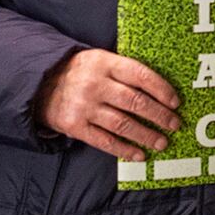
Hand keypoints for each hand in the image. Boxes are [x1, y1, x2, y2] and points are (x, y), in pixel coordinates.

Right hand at [35, 49, 181, 162]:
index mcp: (104, 63)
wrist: (38, 85)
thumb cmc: (78, 72)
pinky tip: (139, 154)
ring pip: (123, 124)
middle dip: (159, 115)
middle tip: (175, 125)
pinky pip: (105, 141)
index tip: (175, 102)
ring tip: (161, 142)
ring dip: (146, 135)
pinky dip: (124, 150)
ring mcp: (84, 106)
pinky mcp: (75, 126)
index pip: (140, 75)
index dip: (161, 89)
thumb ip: (123, 70)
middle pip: (135, 102)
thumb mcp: (98, 60)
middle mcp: (95, 84)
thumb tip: (159, 89)